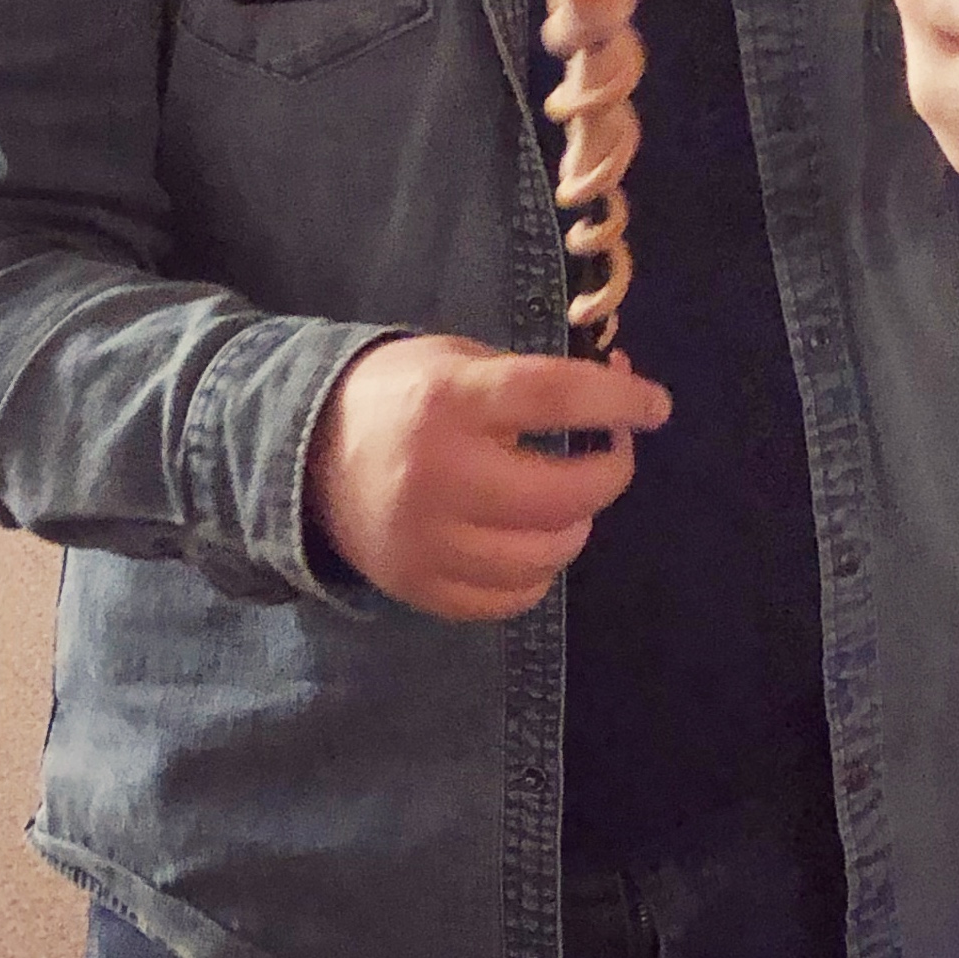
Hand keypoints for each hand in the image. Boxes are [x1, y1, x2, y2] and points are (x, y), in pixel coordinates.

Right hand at [305, 334, 670, 621]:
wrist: (301, 453)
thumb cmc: (398, 394)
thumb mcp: (458, 360)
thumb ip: (532, 380)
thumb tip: (621, 394)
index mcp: (449, 402)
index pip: (554, 398)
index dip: (619, 402)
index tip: (656, 406)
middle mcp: (438, 476)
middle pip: (563, 495)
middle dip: (611, 472)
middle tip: (612, 452)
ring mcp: (426, 542)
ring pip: (547, 554)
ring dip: (576, 524)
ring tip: (562, 496)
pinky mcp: (418, 587)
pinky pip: (512, 597)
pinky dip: (538, 570)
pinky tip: (529, 538)